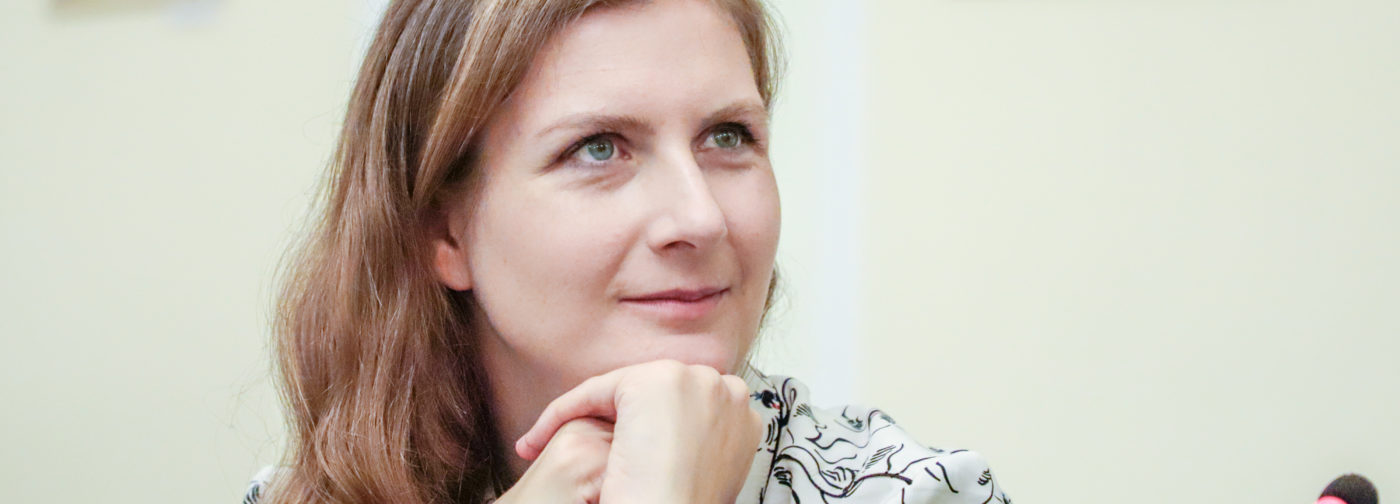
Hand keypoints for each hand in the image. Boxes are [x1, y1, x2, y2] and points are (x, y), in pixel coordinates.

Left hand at [515, 360, 763, 503]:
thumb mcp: (703, 474)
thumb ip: (696, 449)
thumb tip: (675, 448)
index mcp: (745, 416)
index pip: (688, 403)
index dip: (651, 425)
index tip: (620, 449)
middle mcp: (726, 390)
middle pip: (659, 392)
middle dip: (622, 417)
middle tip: (588, 447)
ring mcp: (694, 380)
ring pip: (625, 389)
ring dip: (587, 415)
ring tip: (555, 444)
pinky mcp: (655, 380)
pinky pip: (595, 390)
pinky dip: (561, 413)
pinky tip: (542, 438)